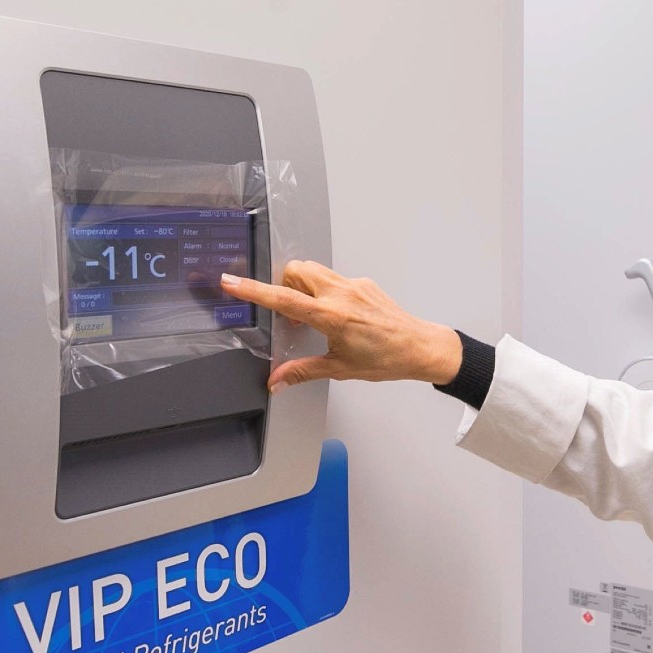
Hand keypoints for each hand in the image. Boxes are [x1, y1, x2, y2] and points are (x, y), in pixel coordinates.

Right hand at [219, 262, 462, 392]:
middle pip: (296, 271)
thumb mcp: (340, 368)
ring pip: (314, 270)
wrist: (420, 347)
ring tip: (309, 313)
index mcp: (332, 316)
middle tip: (287, 310)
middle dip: (284, 284)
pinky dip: (325, 290)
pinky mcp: (364, 283)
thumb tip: (276, 381)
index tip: (232, 282)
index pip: (283, 299)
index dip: (253, 290)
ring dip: (303, 286)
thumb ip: (303, 371)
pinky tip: (335, 314)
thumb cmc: (387, 358)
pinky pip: (334, 278)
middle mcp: (341, 294)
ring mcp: (354, 285)